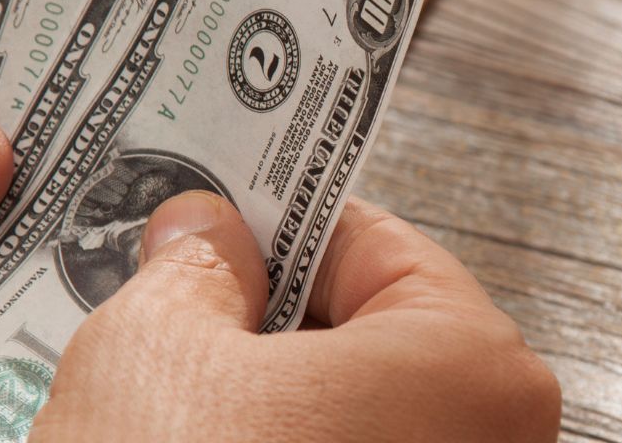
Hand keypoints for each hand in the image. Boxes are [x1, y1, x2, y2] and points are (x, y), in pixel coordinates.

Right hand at [31, 192, 560, 441]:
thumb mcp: (153, 344)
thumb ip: (189, 263)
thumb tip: (203, 229)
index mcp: (468, 368)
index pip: (370, 239)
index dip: (276, 213)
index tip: (214, 204)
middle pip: (362, 331)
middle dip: (255, 305)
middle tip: (169, 278)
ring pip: (338, 414)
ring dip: (249, 386)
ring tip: (157, 366)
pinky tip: (177, 442)